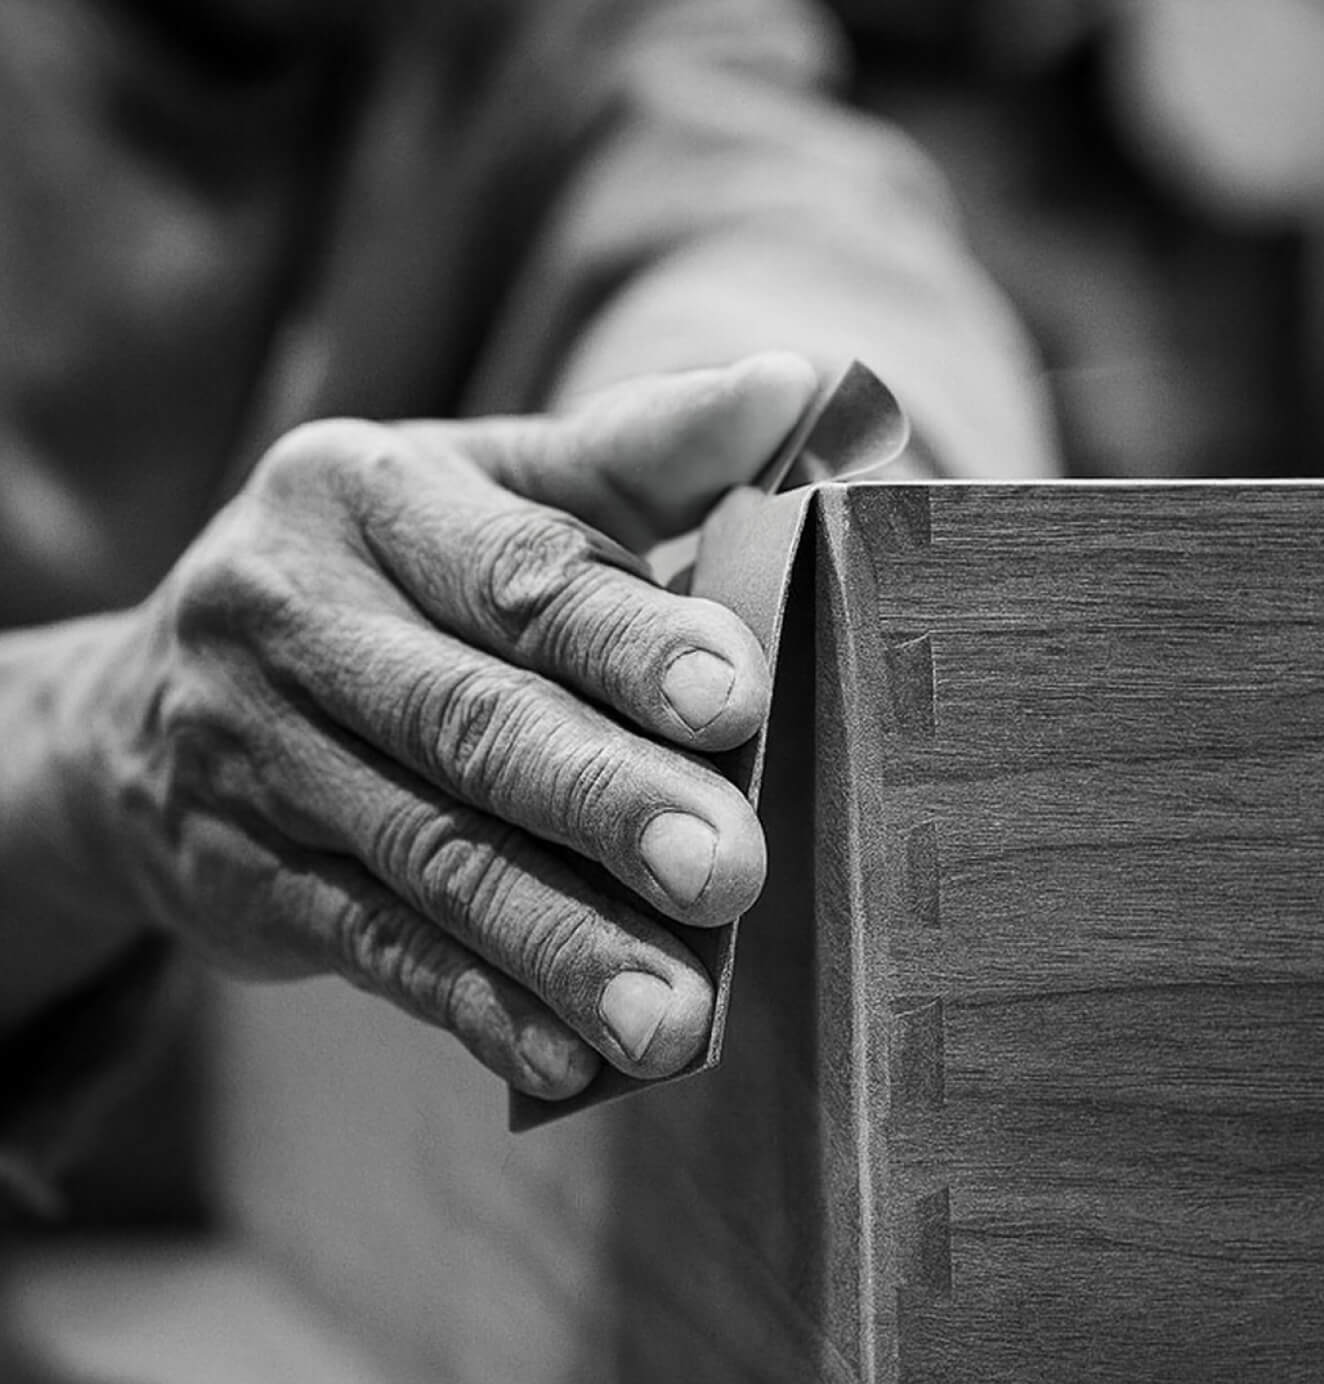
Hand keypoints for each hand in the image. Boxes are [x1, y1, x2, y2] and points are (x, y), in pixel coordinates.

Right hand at [85, 354, 816, 1098]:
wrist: (152, 698)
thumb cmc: (376, 575)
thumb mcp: (476, 488)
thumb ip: (633, 455)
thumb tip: (797, 384)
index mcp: (368, 494)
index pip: (516, 570)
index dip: (628, 634)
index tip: (737, 698)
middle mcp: (293, 615)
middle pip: (468, 718)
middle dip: (603, 799)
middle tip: (731, 869)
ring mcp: (253, 755)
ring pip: (427, 854)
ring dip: (557, 940)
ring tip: (675, 1016)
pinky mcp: (244, 876)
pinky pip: (368, 944)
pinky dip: (471, 1001)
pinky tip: (563, 1054)